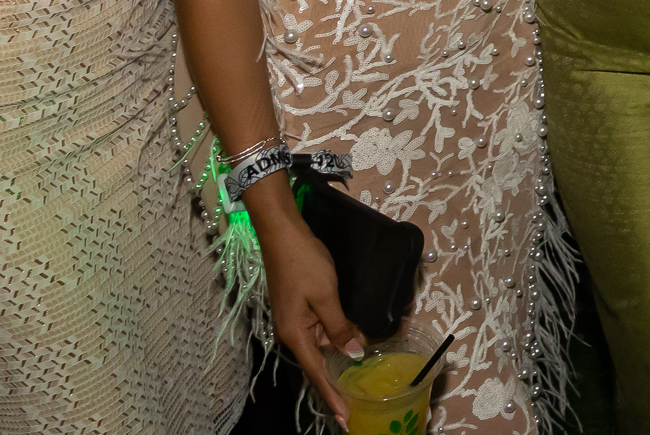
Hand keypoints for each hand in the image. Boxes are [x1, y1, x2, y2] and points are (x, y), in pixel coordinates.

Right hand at [257, 213, 364, 419]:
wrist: (283, 233)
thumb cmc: (304, 263)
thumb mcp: (326, 295)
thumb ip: (340, 327)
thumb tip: (354, 354)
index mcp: (295, 335)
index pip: (317, 374)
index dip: (332, 396)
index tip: (345, 418)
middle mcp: (293, 333)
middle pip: (321, 362)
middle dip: (342, 376)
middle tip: (364, 394)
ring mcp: (296, 321)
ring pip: (324, 345)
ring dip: (344, 352)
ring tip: (367, 367)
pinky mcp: (301, 309)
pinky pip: (323, 330)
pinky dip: (339, 335)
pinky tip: (356, 337)